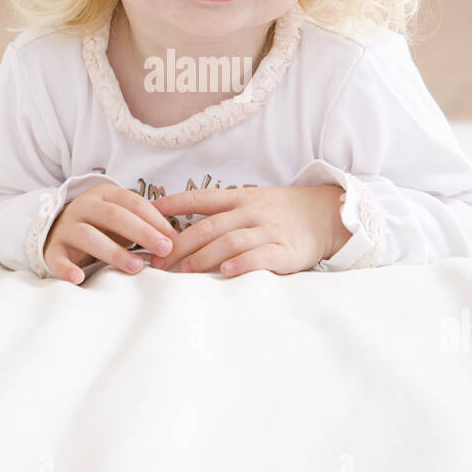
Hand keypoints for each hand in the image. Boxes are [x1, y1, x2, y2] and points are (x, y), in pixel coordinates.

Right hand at [43, 182, 178, 283]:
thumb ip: (144, 223)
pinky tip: (78, 278)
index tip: (173, 238)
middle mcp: (83, 206)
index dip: (154, 219)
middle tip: (164, 250)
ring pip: (87, 235)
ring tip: (135, 267)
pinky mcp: (52, 249)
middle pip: (113, 216)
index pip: (132, 202)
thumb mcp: (121, 218)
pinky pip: (57, 258)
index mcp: (103, 194)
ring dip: (113, 251)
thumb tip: (177, 238)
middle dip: (142, 233)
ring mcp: (66, 228)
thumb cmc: (101, 227)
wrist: (57, 231)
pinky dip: (66, 268)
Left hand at [147, 184, 350, 276]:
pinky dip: (242, 264)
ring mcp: (268, 230)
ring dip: (204, 256)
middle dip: (180, 244)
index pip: (200, 199)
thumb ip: (221, 213)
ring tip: (183, 271)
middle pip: (209, 226)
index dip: (172, 205)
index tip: (146, 214)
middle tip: (158, 261)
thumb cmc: (280, 213)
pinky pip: (261, 256)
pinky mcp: (285, 250)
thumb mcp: (251, 203)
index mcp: (239, 198)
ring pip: (230, 241)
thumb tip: (179, 227)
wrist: (325, 215)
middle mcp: (251, 212)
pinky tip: (225, 273)